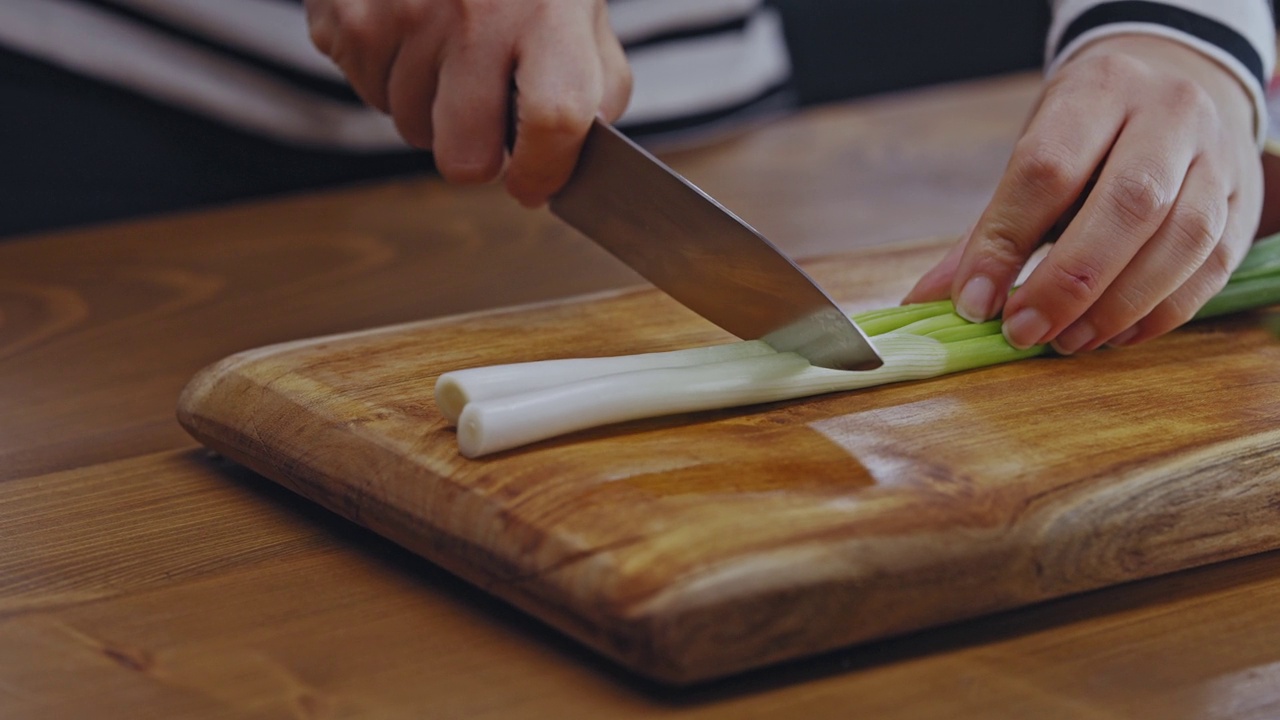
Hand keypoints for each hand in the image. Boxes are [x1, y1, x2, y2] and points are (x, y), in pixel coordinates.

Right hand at [305, 0, 631, 206]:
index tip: (533, 185)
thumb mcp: (581, 11)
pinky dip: (386, 74)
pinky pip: (365, 89)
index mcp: (549, 11)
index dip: (544, 172)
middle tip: (483, 120)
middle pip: (463, 155)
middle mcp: (475, 12)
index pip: (554, 120)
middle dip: (475, 155)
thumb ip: (596, 87)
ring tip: (446, 49)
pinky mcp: (345, 14)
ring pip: (409, 126)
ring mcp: (402, 13)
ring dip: (428, 107)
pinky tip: (408, 28)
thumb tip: (569, 164)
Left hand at [904, 34, 1262, 353]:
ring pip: (1182, 240)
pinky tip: (1113, 335)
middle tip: (1024, 332)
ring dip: (1118, 305)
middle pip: (1128, 205)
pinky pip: (1212, 268)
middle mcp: (1170, 114)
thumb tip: (930, 300)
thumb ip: (989, 228)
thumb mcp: (1037, 149)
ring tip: (1067, 342)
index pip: (1048, 168)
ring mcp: (1218, 157)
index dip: (1006, 243)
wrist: (1180, 79)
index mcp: (1099, 89)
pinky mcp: (1245, 204)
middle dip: (1069, 282)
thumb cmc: (1093, 128)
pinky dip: (1160, 314)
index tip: (974, 303)